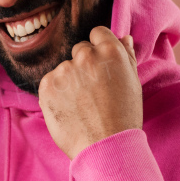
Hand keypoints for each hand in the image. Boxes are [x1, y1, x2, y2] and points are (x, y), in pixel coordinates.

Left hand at [38, 28, 141, 159]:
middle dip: (84, 65)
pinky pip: (50, 82)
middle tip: (92, 91)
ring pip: (64, 68)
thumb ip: (126, 57)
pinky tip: (69, 109)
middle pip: (80, 50)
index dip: (99, 49)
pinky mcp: (47, 86)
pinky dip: (56, 93)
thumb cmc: (123, 117)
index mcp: (110, 51)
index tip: (100, 66)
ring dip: (69, 81)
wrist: (105, 147)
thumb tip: (123, 37)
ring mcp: (64, 70)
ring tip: (81, 105)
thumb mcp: (132, 84)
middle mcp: (85, 56)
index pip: (97, 33)